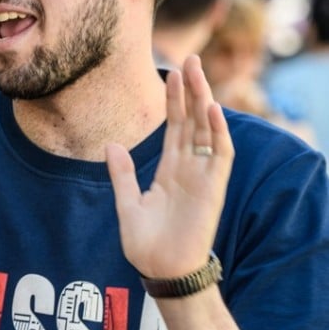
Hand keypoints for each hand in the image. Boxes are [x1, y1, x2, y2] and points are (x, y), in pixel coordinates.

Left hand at [105, 56, 233, 277]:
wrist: (161, 270)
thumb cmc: (146, 244)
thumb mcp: (127, 204)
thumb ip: (122, 174)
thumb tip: (111, 144)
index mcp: (169, 170)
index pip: (174, 127)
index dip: (173, 101)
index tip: (170, 74)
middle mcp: (188, 168)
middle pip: (192, 121)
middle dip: (191, 90)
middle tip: (189, 59)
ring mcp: (202, 176)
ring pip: (206, 130)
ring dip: (204, 101)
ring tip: (198, 72)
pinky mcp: (213, 188)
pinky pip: (219, 155)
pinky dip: (217, 132)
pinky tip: (211, 109)